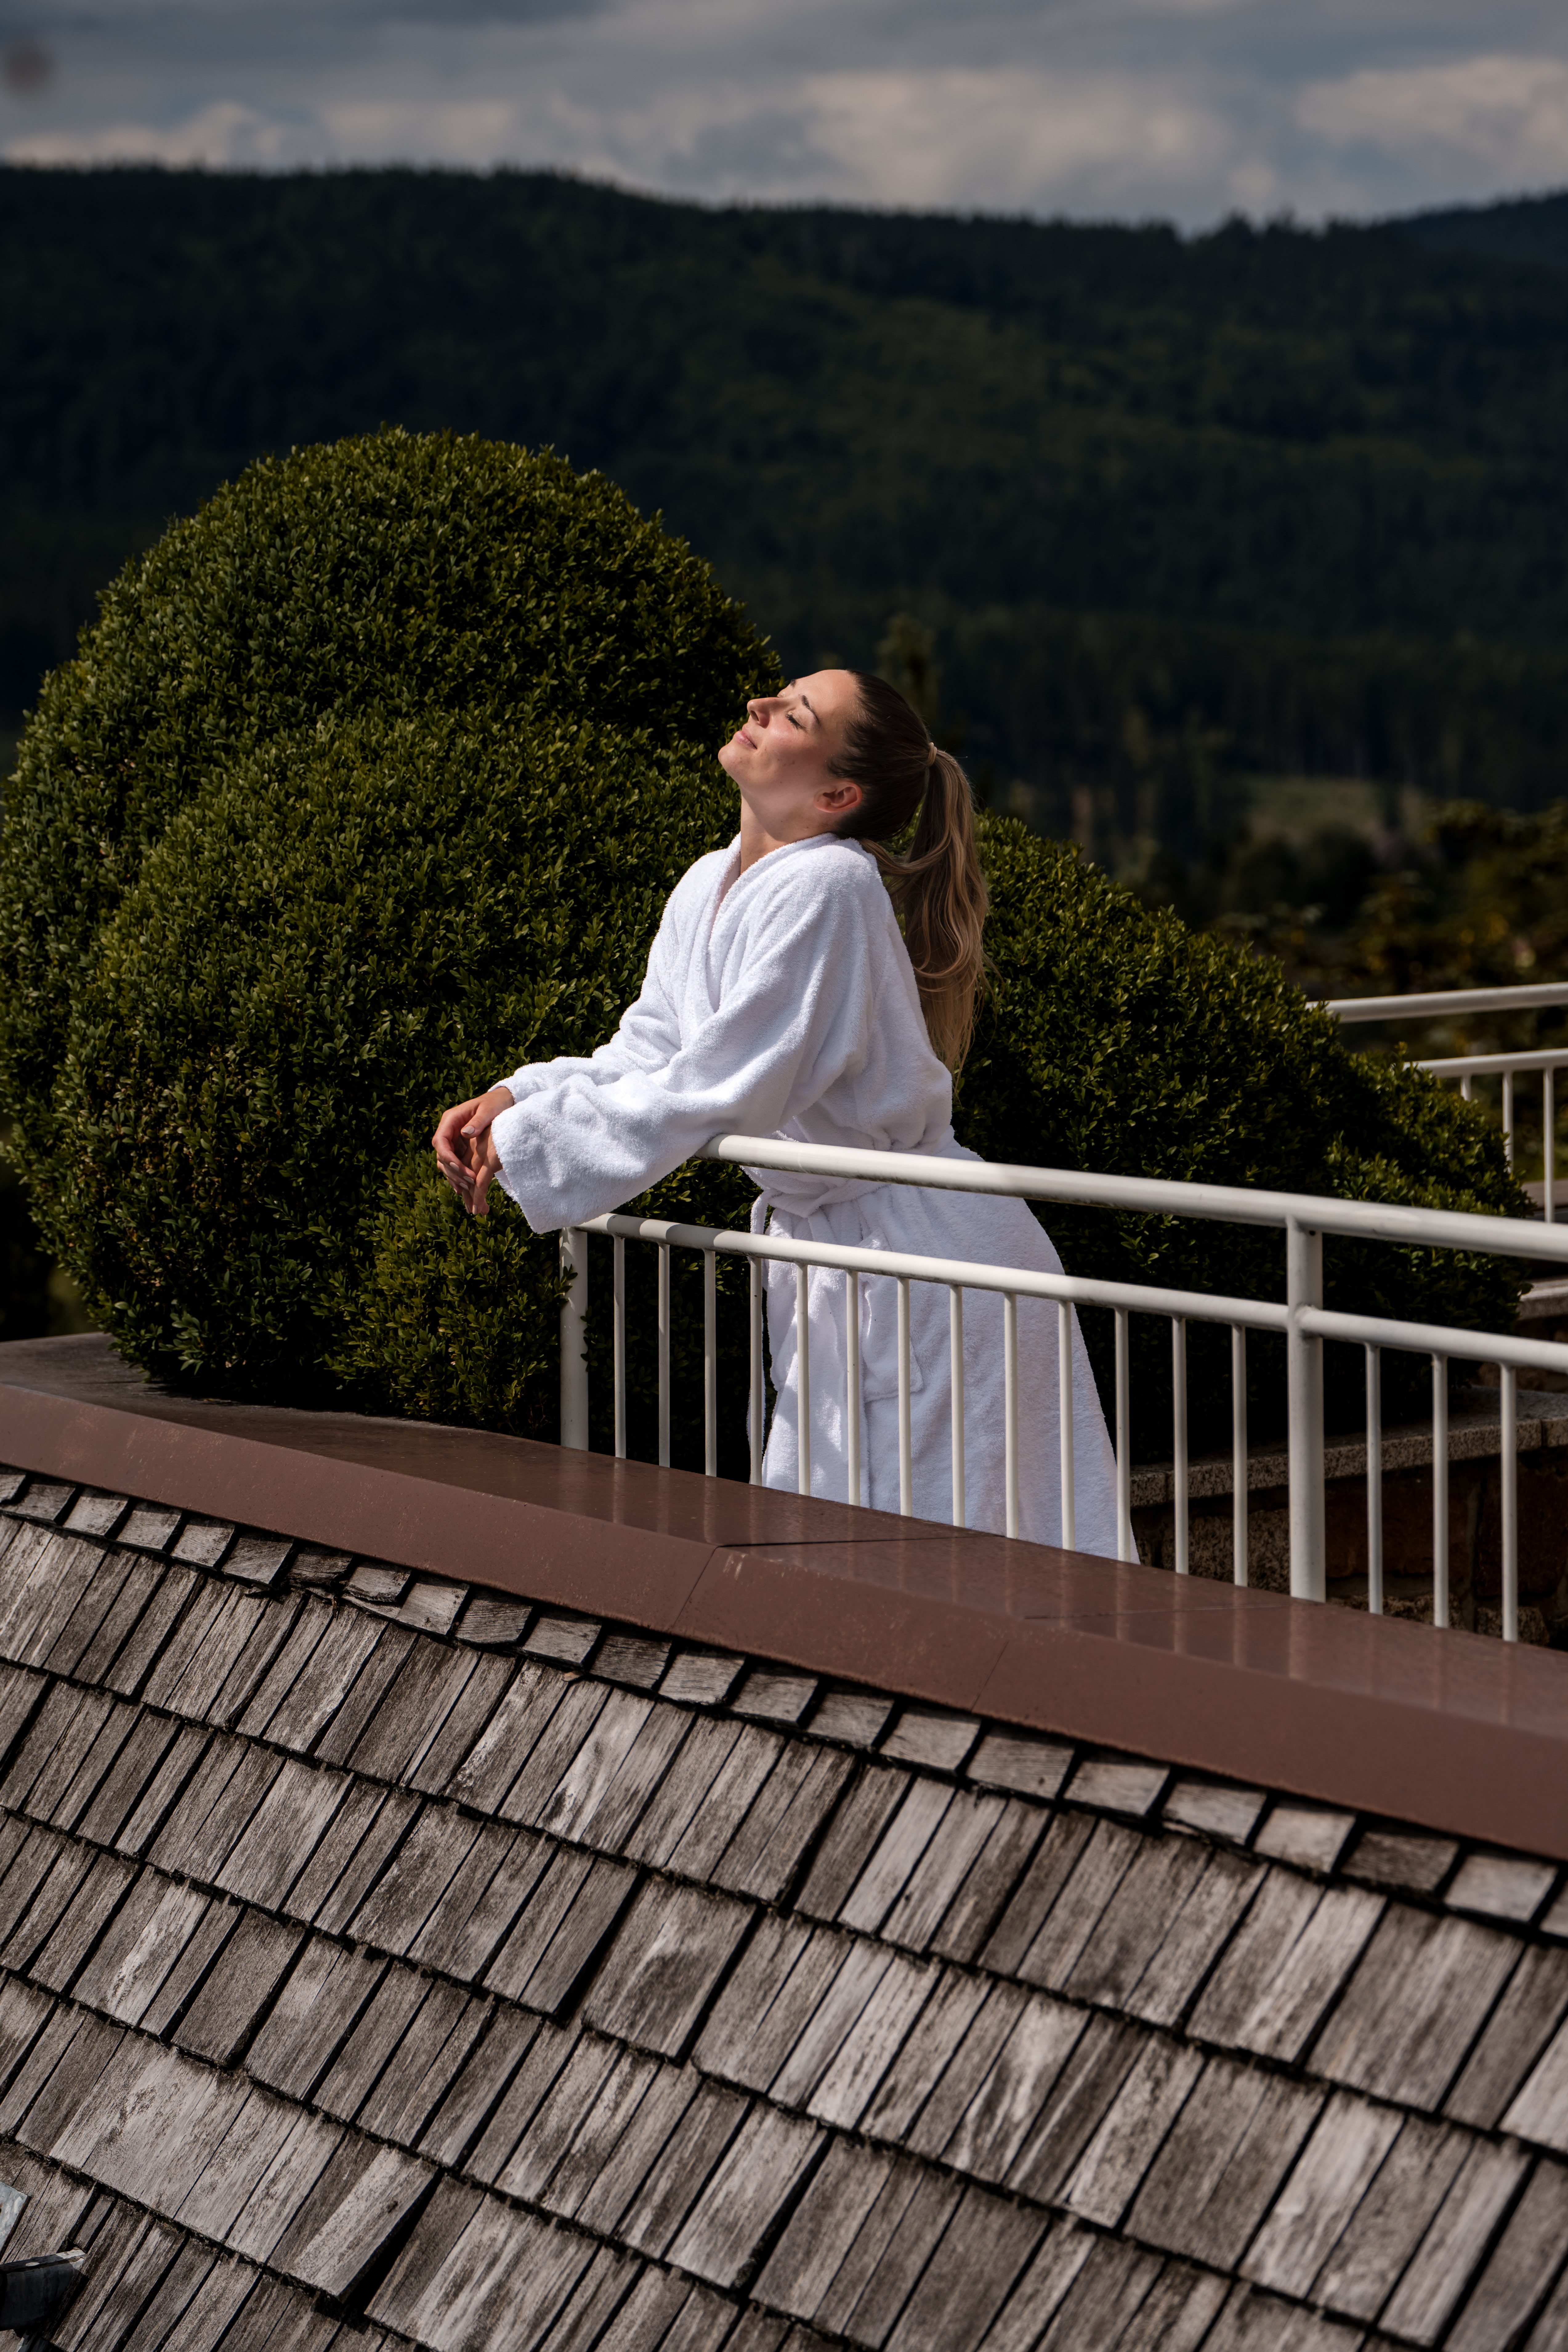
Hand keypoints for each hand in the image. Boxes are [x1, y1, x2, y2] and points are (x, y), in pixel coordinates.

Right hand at [432, 1085, 513, 1216]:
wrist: (502, 1102)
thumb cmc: (496, 1104)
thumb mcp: (489, 1110)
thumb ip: (478, 1121)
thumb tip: (465, 1133)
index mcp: (451, 1119)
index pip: (440, 1141)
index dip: (447, 1157)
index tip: (461, 1169)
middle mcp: (448, 1131)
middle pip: (441, 1155)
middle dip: (453, 1171)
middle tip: (469, 1183)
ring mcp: (453, 1140)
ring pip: (446, 1163)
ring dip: (455, 1177)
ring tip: (468, 1190)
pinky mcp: (460, 1148)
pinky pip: (455, 1165)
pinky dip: (459, 1176)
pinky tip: (467, 1189)